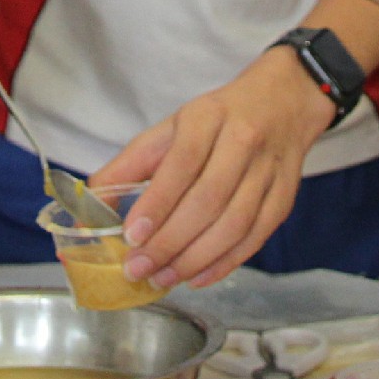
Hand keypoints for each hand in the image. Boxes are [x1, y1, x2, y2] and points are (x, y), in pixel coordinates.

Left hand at [89, 48, 333, 290]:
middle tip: (139, 268)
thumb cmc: (218, 119)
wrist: (284, 101)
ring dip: (196, 258)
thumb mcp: (171, 127)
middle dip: (170, 241)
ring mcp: (269, 171)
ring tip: (163, 277)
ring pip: (235, 224)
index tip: (131, 234)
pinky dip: (226, 263)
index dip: (157, 202)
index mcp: (209, 117)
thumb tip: (93, 201)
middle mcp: (244, 141)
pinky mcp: (285, 196)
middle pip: (209, 199)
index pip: (183, 163)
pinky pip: (256, 237)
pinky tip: (198, 277)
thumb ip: (131, 164)